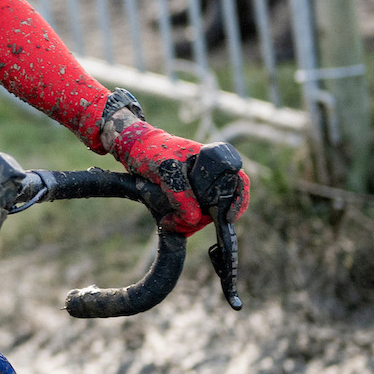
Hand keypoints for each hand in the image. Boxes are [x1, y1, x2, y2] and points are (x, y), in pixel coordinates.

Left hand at [109, 121, 251, 235]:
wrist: (133, 150)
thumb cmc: (152, 151)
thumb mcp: (166, 170)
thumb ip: (180, 193)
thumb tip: (195, 219)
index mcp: (215, 160)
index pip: (239, 182)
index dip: (238, 201)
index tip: (227, 217)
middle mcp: (211, 175)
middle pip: (220, 205)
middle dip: (202, 218)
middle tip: (180, 223)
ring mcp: (200, 188)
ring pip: (205, 213)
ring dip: (189, 222)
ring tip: (168, 222)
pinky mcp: (188, 197)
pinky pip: (192, 215)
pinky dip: (183, 222)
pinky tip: (170, 223)